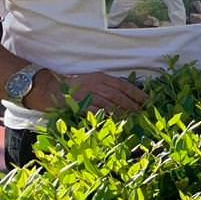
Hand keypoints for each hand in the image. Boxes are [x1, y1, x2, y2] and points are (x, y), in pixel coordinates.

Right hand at [29, 70, 146, 115]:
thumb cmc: (78, 87)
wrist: (52, 90)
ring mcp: (86, 94)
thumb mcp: (95, 81)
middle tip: (142, 114)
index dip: (137, 94)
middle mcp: (95, 84)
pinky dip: (106, 116)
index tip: (148, 101)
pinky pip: (95, 111)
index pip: (123, 85)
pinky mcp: (78, 104)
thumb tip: (132, 97)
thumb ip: (110, 86)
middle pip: (118, 95)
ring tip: (132, 119)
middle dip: (132, 105)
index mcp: (101, 77)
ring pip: (108, 103)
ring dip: (121, 112)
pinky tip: (114, 121)